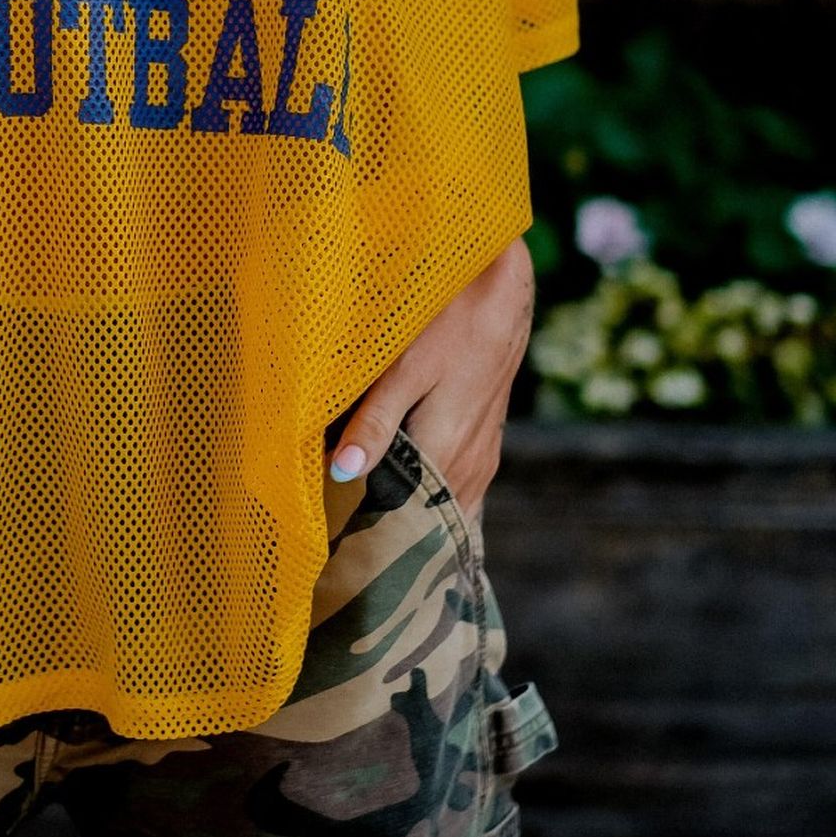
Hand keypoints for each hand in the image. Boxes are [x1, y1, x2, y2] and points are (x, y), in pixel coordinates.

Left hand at [324, 236, 534, 523]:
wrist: (503, 287)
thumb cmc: (451, 320)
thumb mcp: (407, 367)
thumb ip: (377, 421)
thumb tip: (343, 472)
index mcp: (447, 455)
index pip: (405, 522)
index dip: (370, 537)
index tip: (333, 549)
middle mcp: (470, 467)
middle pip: (425, 522)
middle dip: (388, 536)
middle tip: (342, 549)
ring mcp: (482, 456)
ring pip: (443, 507)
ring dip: (410, 518)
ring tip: (364, 531)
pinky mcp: (484, 439)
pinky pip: (456, 488)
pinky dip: (430, 499)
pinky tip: (405, 498)